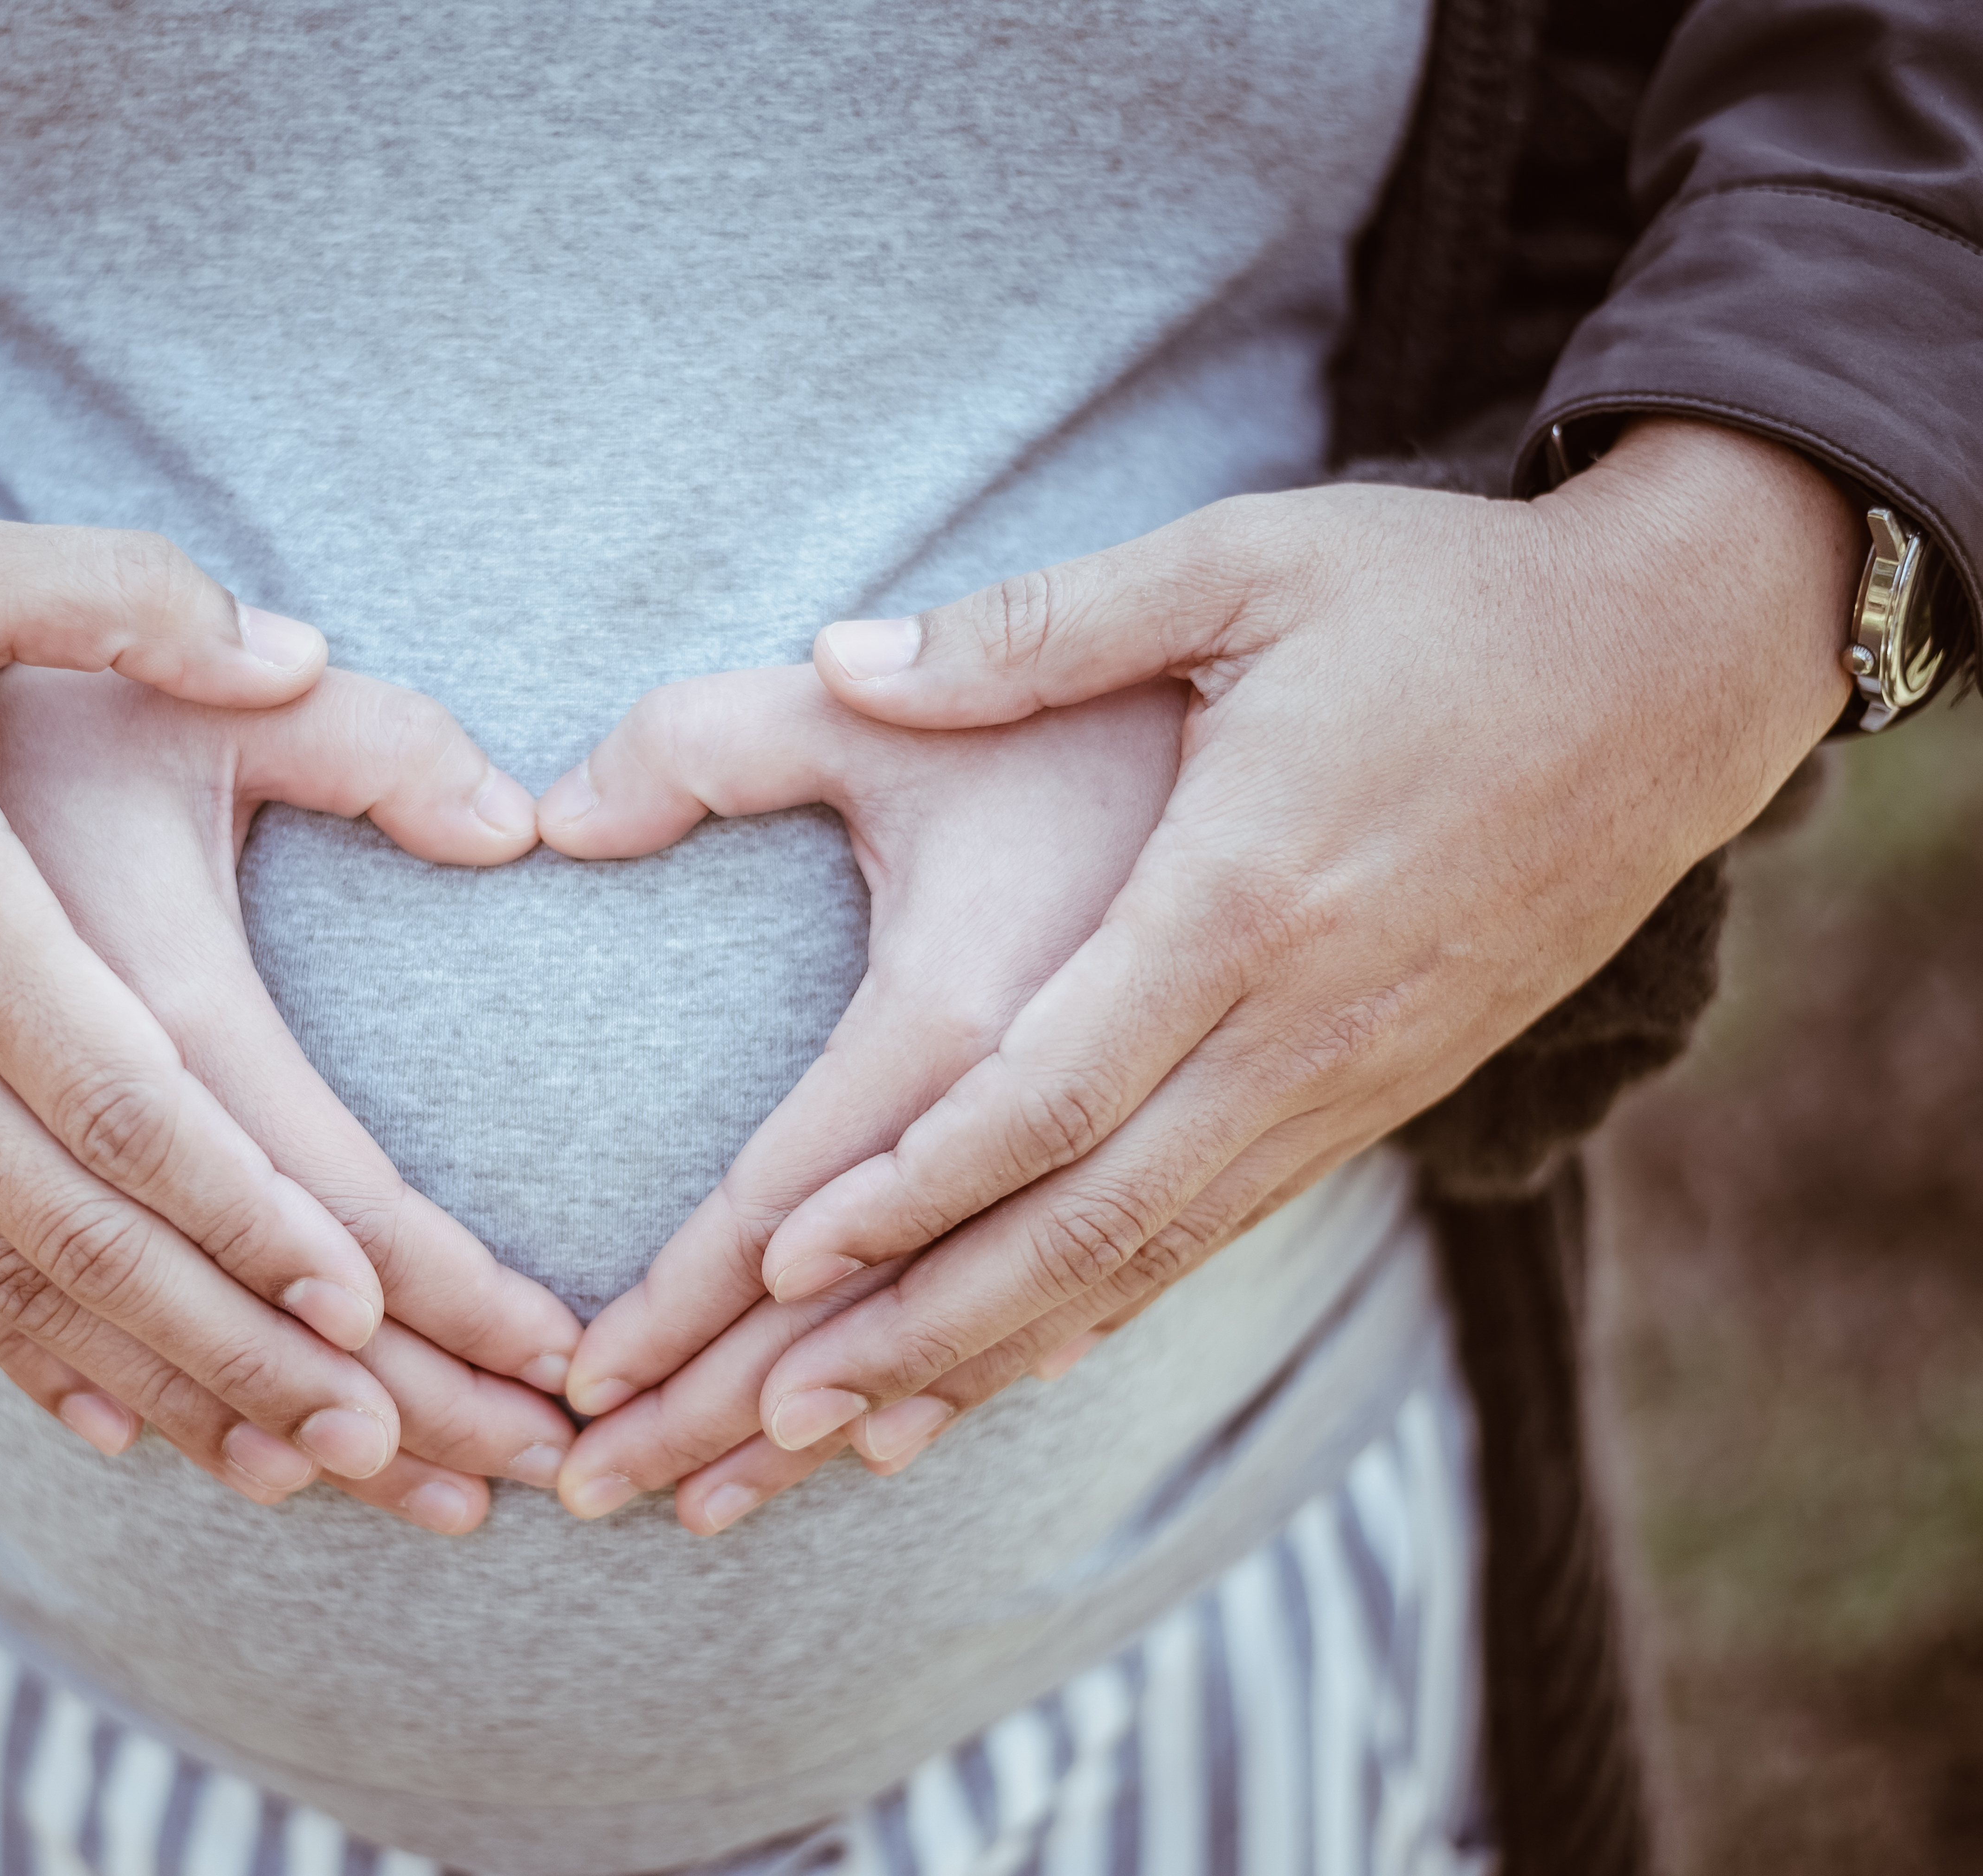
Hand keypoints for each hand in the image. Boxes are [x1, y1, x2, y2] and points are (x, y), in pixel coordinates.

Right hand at [0, 487, 573, 1509]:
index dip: (248, 1214)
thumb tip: (299, 646)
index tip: (367, 1298)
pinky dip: (32, 1357)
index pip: (121, 1103)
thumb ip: (122, 592)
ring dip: (160, 1379)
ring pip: (12, 1286)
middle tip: (380, 1437)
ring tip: (293, 1465)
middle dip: (241, 1346)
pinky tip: (123, 1421)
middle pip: (85, 1233)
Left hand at [645, 419, 1855, 1475]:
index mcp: (1243, 891)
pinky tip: (1024, 1355)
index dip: (910, 1190)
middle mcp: (1301, 1020)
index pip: (1050, 1092)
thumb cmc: (1442, 599)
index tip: (780, 1262)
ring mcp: (1355, 1072)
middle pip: (1093, 1218)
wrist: (1680, 666)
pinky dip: (1112, 1303)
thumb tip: (842, 657)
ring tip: (866, 1426)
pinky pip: (1226, 1227)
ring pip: (1156, 1251)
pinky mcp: (1387, 1090)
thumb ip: (1035, 626)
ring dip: (1003, 1344)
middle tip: (783, 1414)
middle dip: (927, 1323)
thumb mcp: (1240, 562)